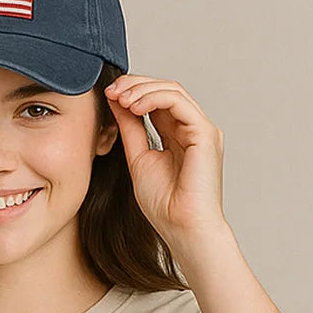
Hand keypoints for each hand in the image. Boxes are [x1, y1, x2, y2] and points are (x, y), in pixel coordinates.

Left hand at [103, 74, 228, 253]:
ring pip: (172, 91)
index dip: (132, 92)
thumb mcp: (138, 158)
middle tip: (111, 88)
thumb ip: (130, 129)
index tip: (107, 94)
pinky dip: (154, 99)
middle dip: (135, 85)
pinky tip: (133, 107)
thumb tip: (116, 101)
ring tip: (119, 97)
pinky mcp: (205, 134)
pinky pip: (179, 103)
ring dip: (142, 89)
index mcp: (177, 134)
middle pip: (165, 89)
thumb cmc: (164, 205)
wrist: (182, 228)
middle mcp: (192, 128)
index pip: (156, 100)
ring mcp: (201, 129)